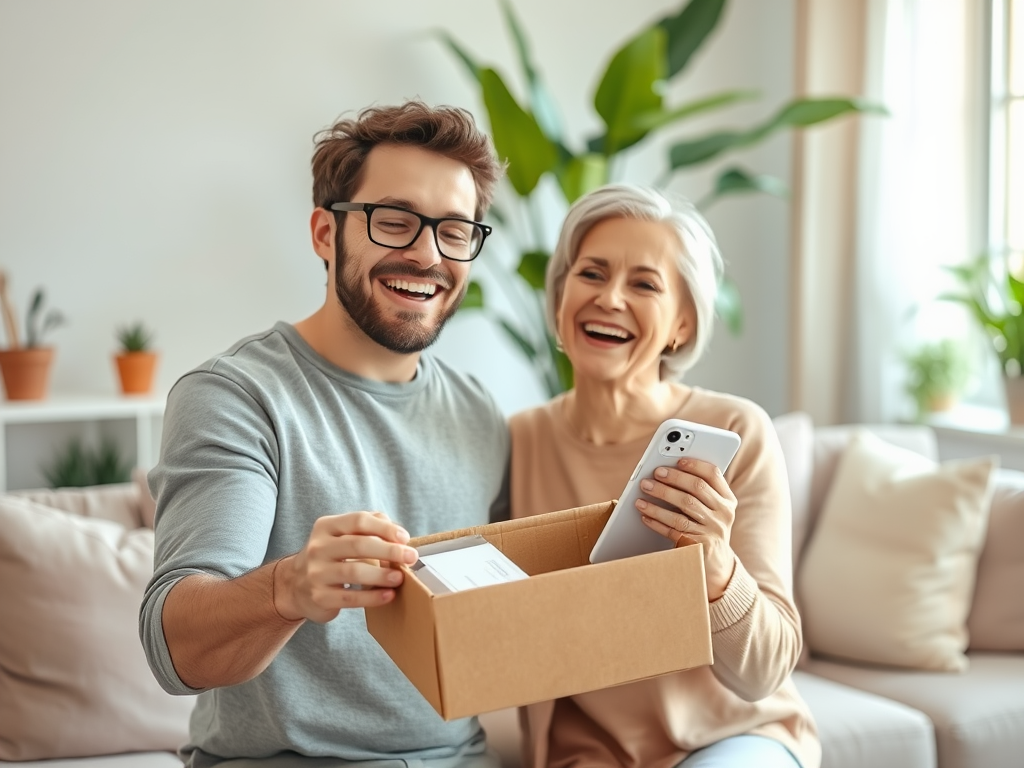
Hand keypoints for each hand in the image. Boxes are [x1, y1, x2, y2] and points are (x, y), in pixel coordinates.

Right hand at [274, 511, 417, 622]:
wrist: (295, 586)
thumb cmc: (330, 556)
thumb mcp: (342, 535)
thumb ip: (369, 526)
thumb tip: (396, 529)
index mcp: (326, 527)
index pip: (358, 521)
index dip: (384, 528)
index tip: (405, 537)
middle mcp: (318, 547)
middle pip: (358, 545)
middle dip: (389, 551)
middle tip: (411, 557)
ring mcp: (316, 573)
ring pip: (353, 572)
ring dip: (381, 575)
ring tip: (399, 578)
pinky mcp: (319, 596)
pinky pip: (350, 597)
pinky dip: (372, 597)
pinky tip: (387, 595)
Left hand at [635, 458, 737, 600]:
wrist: (717, 565)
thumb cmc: (707, 528)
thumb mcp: (712, 509)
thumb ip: (699, 491)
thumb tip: (667, 470)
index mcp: (727, 499)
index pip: (714, 474)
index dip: (695, 465)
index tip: (676, 460)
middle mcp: (724, 514)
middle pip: (696, 490)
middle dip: (672, 479)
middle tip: (653, 475)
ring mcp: (713, 531)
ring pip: (683, 510)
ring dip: (659, 501)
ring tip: (642, 494)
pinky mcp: (700, 546)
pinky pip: (675, 530)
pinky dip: (657, 522)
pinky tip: (645, 516)